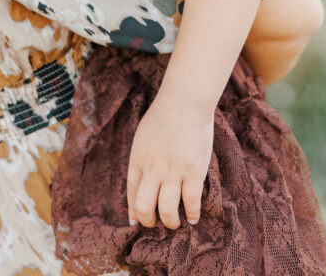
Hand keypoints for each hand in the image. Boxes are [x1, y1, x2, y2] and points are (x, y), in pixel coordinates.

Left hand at [126, 84, 214, 228]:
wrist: (184, 101)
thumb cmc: (164, 115)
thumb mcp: (144, 136)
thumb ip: (143, 157)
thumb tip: (143, 176)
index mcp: (138, 160)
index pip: (131, 194)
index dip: (134, 212)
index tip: (137, 222)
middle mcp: (152, 169)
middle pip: (144, 207)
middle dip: (149, 221)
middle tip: (157, 224)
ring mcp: (173, 172)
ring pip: (167, 211)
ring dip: (171, 222)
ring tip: (176, 223)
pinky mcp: (193, 172)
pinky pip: (191, 202)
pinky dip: (192, 214)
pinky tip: (193, 218)